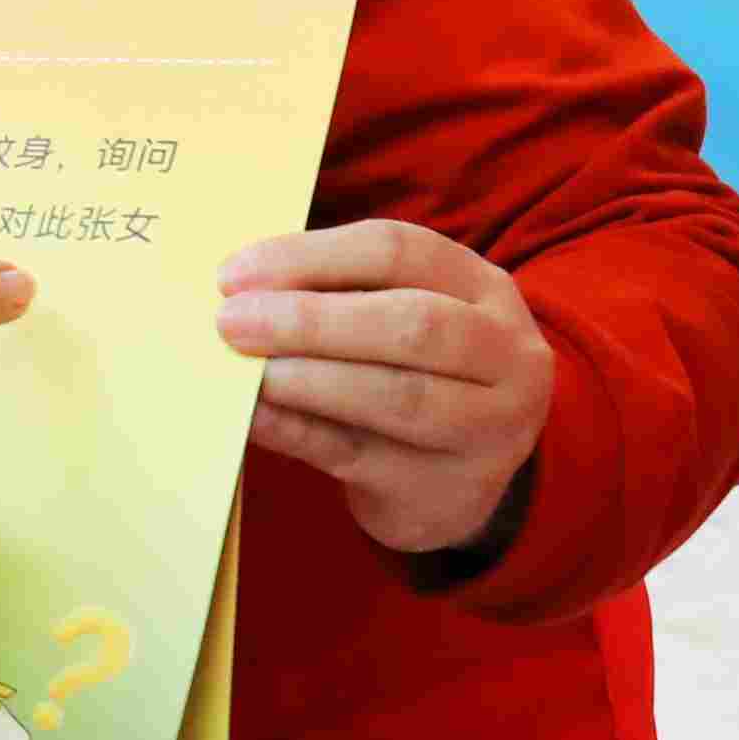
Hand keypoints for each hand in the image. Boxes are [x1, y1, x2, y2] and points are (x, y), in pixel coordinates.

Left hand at [217, 223, 553, 557]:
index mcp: (486, 290)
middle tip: (231, 322)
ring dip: (311, 379)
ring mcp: (488, 427)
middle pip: (412, 324)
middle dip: (311, 320)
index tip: (236, 274)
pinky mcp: (447, 488)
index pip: (401, 251)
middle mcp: (506, 354)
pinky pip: (360, 455)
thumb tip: (241, 287)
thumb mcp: (402, 321)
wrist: (457, 484)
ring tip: (250, 373)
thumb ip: (340, 297)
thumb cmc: (414, 377)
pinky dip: (298, 431)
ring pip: (400, 396)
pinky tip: (254, 417)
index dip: (313, 257)